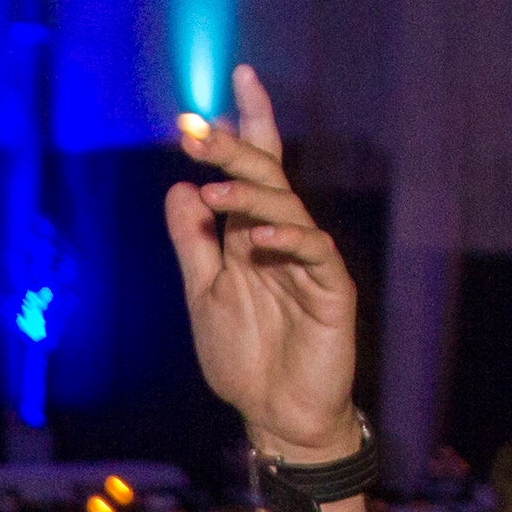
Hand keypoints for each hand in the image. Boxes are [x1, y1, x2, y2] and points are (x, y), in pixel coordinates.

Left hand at [167, 67, 358, 461]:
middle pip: (266, 177)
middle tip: (199, 131)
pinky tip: (257, 237)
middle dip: (235, 149)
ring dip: (250, 194)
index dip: (240, 130)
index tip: (215, 97)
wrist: (276, 414)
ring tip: (215, 188)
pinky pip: (314, 252)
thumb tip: (180, 188)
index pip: (251, 170)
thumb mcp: (204, 295)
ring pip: (288, 207)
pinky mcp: (331, 289)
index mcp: (251, 234)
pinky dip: (287, 239)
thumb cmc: (244, 357)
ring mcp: (309, 261)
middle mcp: (283, 238)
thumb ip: (194, 243)